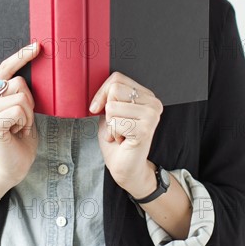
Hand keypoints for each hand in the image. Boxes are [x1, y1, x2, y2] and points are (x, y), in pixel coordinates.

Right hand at [0, 42, 40, 185]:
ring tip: (19, 126)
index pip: (5, 68)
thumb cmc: (20, 134)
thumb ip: (20, 89)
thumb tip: (35, 62)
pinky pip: (18, 110)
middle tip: (23, 119)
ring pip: (21, 97)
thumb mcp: (22, 106)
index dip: (21, 56)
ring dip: (28, 115)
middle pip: (18, 82)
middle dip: (29, 101)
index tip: (37, 46)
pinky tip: (17, 132)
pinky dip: (25, 123)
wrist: (13, 164)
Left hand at [89, 71, 163, 192]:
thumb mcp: (110, 110)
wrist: (125, 167)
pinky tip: (122, 140)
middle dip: (107, 110)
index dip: (102, 93)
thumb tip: (91, 79)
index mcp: (146, 94)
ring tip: (120, 133)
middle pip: (114, 89)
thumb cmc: (117, 138)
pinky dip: (112, 134)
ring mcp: (151, 115)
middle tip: (117, 124)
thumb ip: (108, 94)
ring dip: (110, 124)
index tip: (100, 108)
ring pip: (112, 107)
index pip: (117, 78)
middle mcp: (153, 102)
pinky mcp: (144, 130)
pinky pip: (114, 123)